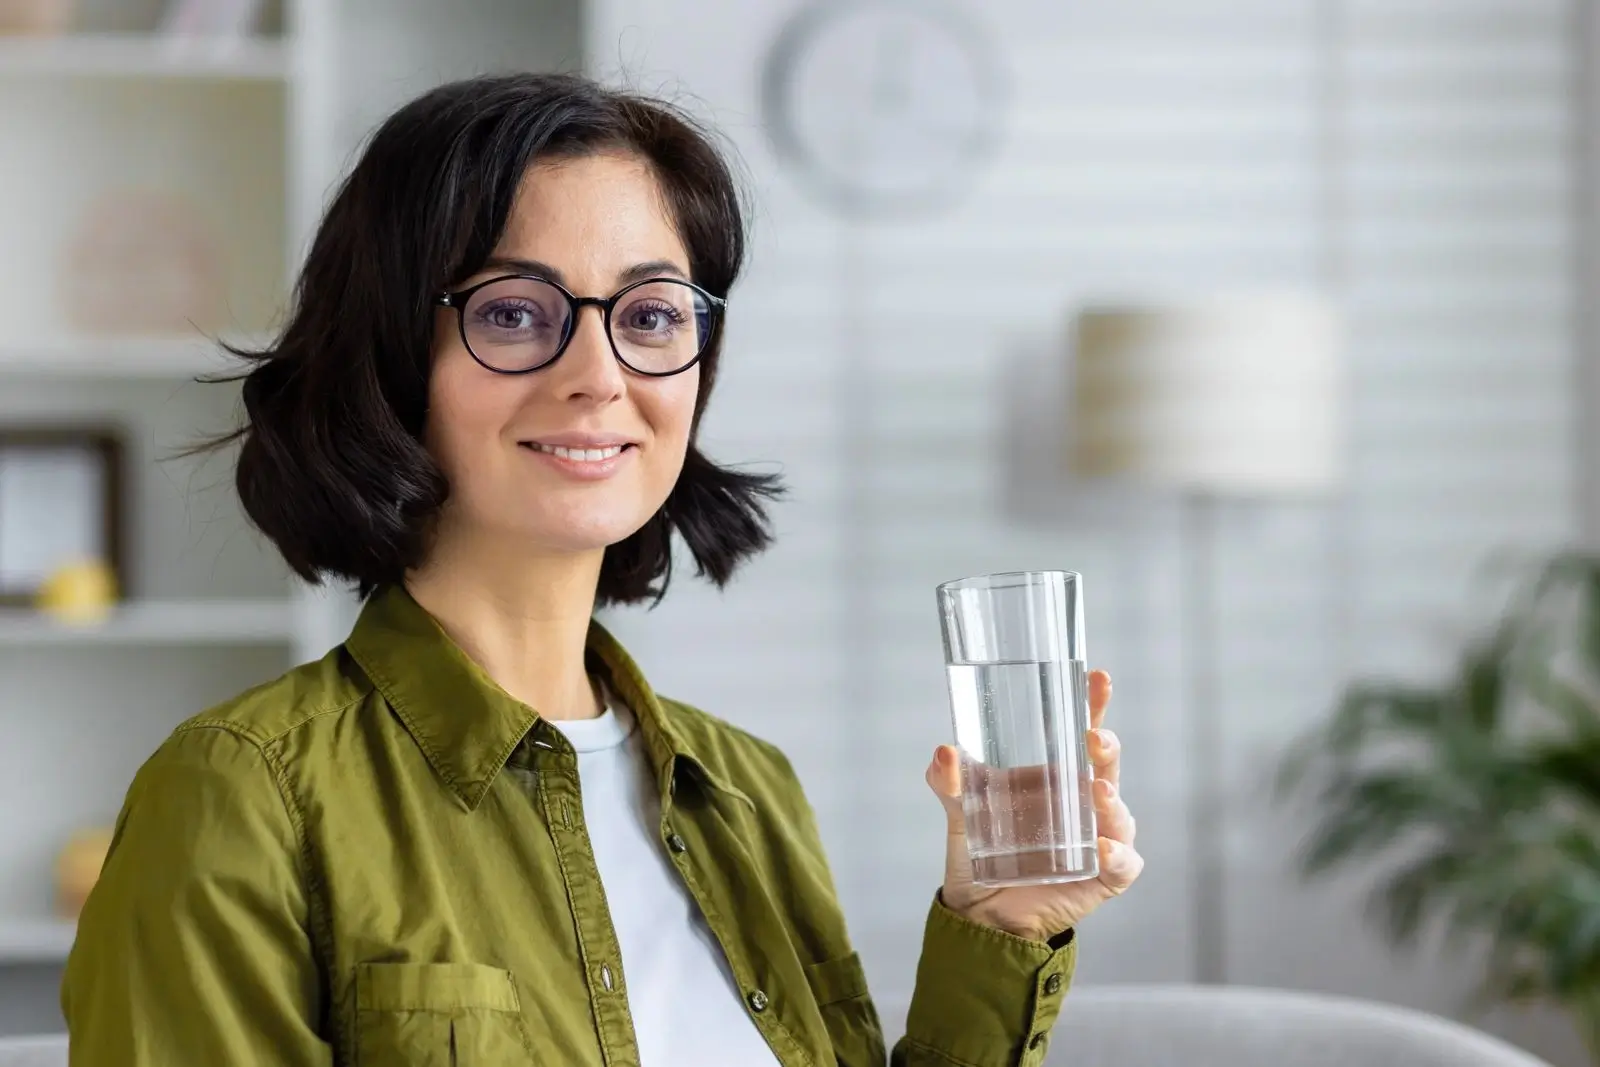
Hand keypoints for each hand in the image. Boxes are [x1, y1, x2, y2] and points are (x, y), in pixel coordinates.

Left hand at [926, 669, 1141, 941]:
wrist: (981, 913)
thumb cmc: (980, 853)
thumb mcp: (961, 813)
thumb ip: (950, 782)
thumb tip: (944, 752)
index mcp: (1057, 776)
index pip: (1082, 732)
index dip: (1093, 706)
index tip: (1097, 679)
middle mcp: (1084, 802)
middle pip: (1107, 765)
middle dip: (1106, 746)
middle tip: (1093, 736)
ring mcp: (1099, 837)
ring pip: (1120, 813)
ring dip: (1113, 799)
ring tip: (1098, 790)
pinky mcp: (1104, 876)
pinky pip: (1123, 863)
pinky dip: (1118, 854)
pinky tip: (1102, 847)